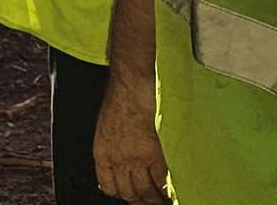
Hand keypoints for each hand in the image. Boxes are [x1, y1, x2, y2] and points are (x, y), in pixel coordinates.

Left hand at [93, 69, 168, 202]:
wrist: (133, 83)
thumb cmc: (120, 95)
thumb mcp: (106, 123)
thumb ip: (112, 144)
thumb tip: (121, 160)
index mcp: (103, 152)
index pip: (109, 187)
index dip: (121, 194)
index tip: (130, 196)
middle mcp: (118, 159)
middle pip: (129, 193)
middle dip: (139, 200)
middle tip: (148, 200)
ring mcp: (138, 159)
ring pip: (146, 192)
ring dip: (154, 198)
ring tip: (162, 198)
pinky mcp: (156, 154)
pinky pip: (163, 182)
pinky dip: (168, 189)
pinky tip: (173, 190)